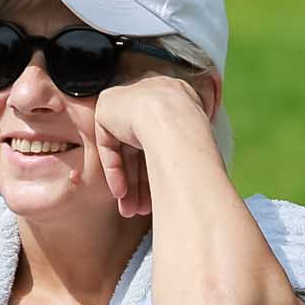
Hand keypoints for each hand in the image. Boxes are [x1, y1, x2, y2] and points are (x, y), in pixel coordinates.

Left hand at [85, 64, 215, 219]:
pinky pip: (109, 143)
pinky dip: (114, 169)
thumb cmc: (192, 132)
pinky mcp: (107, 108)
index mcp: (174, 97)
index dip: (160, 167)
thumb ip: (186, 147)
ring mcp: (128, 100)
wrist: (171, 118)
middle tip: (142, 207)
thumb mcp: (196, 138)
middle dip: (142, 181)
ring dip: (129, 182)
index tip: (162, 191)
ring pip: (126, 149)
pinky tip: (121, 192)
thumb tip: (197, 176)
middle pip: (142, 146)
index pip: (161, 137)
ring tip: (131, 209)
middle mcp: (150, 96)